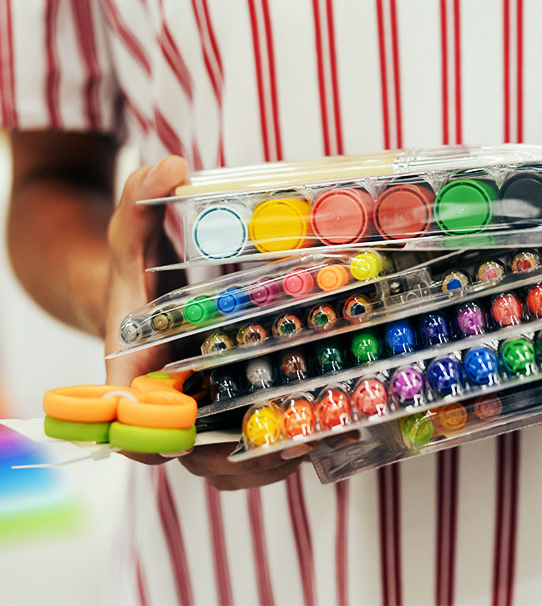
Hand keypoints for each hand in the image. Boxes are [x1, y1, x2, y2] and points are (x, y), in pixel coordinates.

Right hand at [104, 157, 311, 484]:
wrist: (139, 298)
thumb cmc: (133, 277)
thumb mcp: (131, 239)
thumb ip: (139, 204)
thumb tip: (169, 164)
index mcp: (134, 374)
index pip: (135, 424)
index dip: (159, 440)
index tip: (192, 438)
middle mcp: (167, 405)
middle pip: (197, 455)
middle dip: (244, 457)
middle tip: (296, 442)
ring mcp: (198, 414)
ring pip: (230, 459)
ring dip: (273, 458)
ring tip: (321, 437)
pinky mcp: (225, 409)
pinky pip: (251, 443)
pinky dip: (284, 445)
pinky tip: (328, 424)